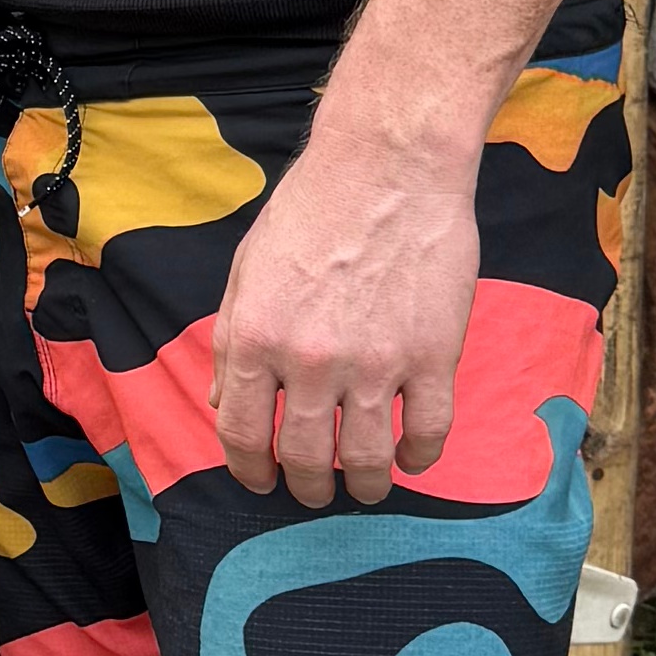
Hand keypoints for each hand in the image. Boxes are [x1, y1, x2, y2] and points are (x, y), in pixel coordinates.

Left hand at [209, 121, 480, 505]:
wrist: (389, 165)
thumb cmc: (312, 208)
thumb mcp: (246, 269)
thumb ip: (229, 340)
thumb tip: (221, 401)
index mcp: (255, 338)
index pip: (242, 434)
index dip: (249, 470)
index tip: (261, 481)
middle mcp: (310, 361)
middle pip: (305, 458)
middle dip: (306, 487)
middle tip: (313, 490)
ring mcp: (376, 362)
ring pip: (368, 459)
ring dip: (364, 486)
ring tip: (365, 487)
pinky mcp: (434, 356)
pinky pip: (428, 432)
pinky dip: (418, 458)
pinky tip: (411, 458)